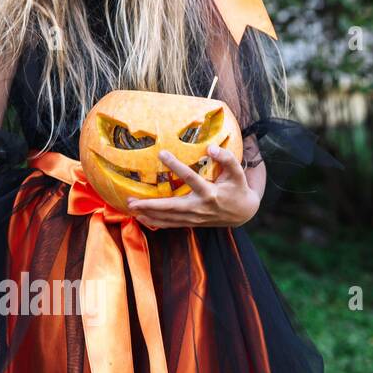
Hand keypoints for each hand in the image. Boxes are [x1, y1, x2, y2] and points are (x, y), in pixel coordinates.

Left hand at [126, 144, 259, 229]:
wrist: (243, 213)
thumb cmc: (238, 189)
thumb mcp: (237, 173)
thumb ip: (227, 159)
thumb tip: (211, 147)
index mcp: (210, 193)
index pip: (190, 178)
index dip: (176, 166)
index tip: (162, 153)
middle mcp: (199, 207)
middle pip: (172, 206)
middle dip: (151, 204)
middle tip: (131, 200)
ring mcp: (194, 218)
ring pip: (168, 217)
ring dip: (148, 213)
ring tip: (130, 206)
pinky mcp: (191, 223)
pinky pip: (170, 224)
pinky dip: (155, 222)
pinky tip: (140, 218)